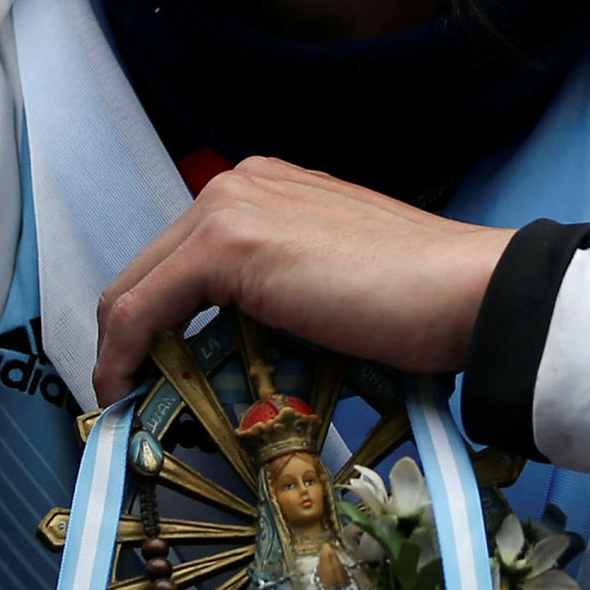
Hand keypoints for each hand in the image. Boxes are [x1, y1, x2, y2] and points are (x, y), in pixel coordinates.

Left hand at [91, 159, 515, 402]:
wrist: (466, 293)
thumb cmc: (418, 301)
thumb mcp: (324, 286)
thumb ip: (274, 294)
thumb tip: (228, 350)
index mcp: (263, 186)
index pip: (180, 257)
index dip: (154, 320)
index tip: (151, 372)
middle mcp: (237, 183)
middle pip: (147, 270)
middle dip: (129, 338)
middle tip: (132, 398)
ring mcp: (228, 207)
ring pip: (135, 289)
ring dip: (123, 352)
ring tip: (132, 405)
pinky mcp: (225, 244)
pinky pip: (142, 308)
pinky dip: (123, 355)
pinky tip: (128, 392)